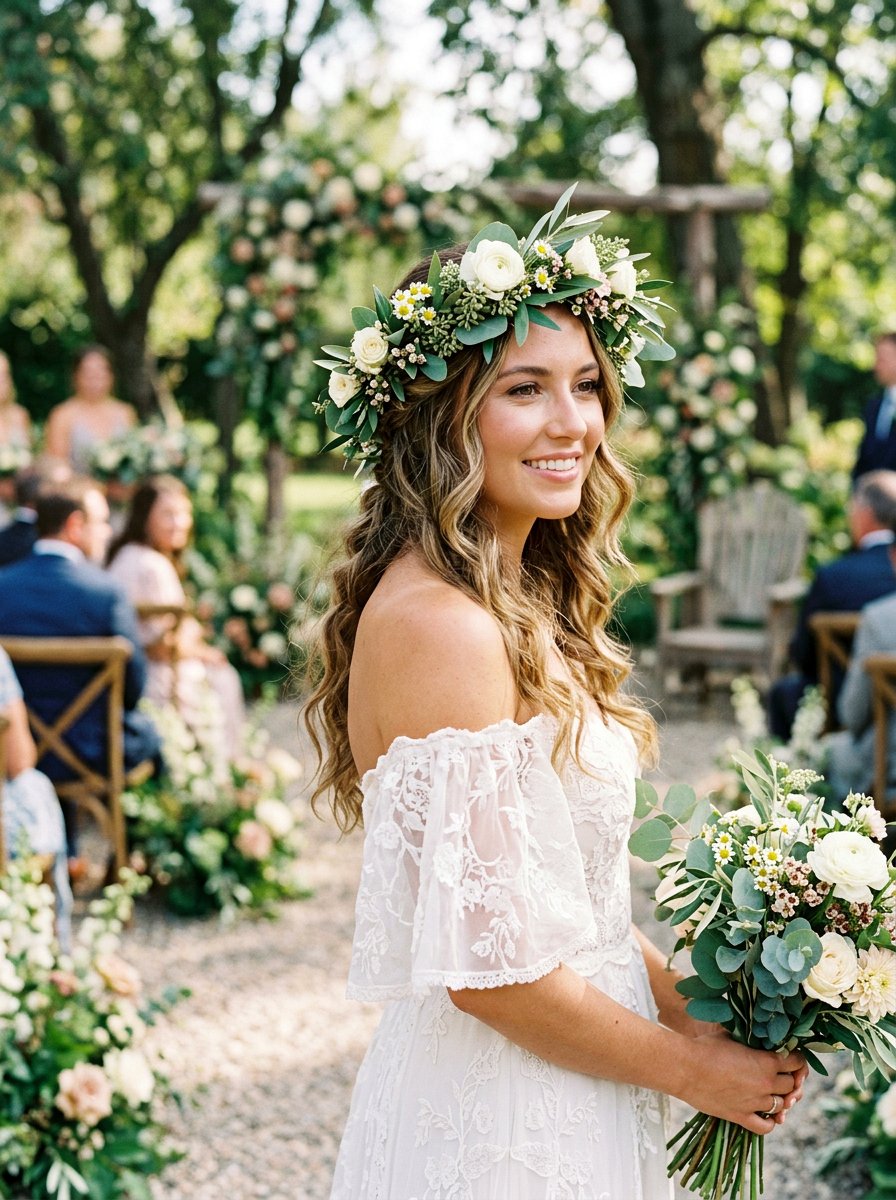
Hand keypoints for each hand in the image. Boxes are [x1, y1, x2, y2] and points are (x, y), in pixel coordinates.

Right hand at [682, 1034, 806, 1135]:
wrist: (684, 1068)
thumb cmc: (705, 1047)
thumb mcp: (732, 1035)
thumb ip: (750, 1040)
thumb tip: (757, 1037)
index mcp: (766, 1061)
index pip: (797, 1062)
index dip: (796, 1059)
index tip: (790, 1058)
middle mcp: (766, 1083)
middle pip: (792, 1086)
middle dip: (789, 1079)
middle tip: (779, 1075)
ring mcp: (755, 1102)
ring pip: (782, 1106)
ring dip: (779, 1099)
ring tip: (770, 1092)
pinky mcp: (741, 1116)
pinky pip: (766, 1127)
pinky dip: (770, 1121)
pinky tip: (764, 1113)